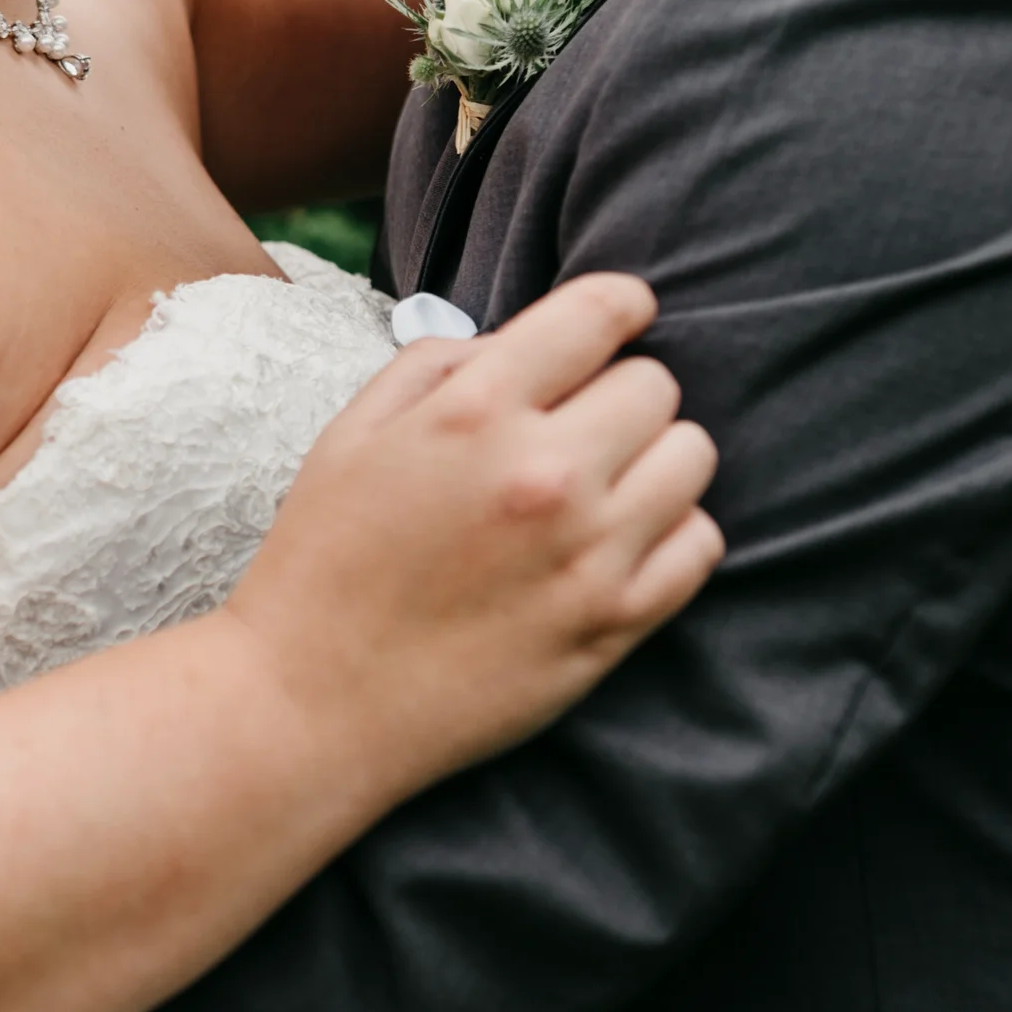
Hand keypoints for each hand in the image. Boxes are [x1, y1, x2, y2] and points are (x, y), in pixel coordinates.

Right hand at [226, 272, 721, 800]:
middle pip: (655, 385)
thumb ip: (437, 365)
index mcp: (473, 411)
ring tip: (604, 489)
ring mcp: (587, 551)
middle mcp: (543, 471)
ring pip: (692, 456)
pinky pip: (701, 543)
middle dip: (619, 395)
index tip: (617, 320)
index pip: (601, 312)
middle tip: (578, 431)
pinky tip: (621, 545)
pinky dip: (673, 534)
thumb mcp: (351, 433)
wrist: (310, 705)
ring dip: (655, 461)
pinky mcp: (613, 624)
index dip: (619, 306)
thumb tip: (520, 344)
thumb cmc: (323, 563)